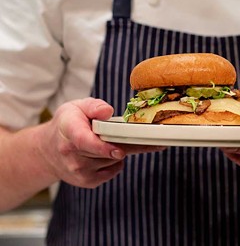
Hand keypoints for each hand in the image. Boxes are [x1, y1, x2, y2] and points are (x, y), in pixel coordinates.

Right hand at [38, 97, 165, 187]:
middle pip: (107, 152)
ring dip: (119, 151)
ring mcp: (78, 171)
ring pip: (113, 161)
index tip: (119, 151)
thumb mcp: (77, 107)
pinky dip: (116, 162)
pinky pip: (114, 171)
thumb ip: (94, 106)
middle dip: (125, 143)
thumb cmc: (68, 124)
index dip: (103, 148)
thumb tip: (108, 112)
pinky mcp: (87, 182)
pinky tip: (107, 154)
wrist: (48, 151)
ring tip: (109, 141)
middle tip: (142, 135)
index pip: (84, 142)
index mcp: (69, 131)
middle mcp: (71, 154)